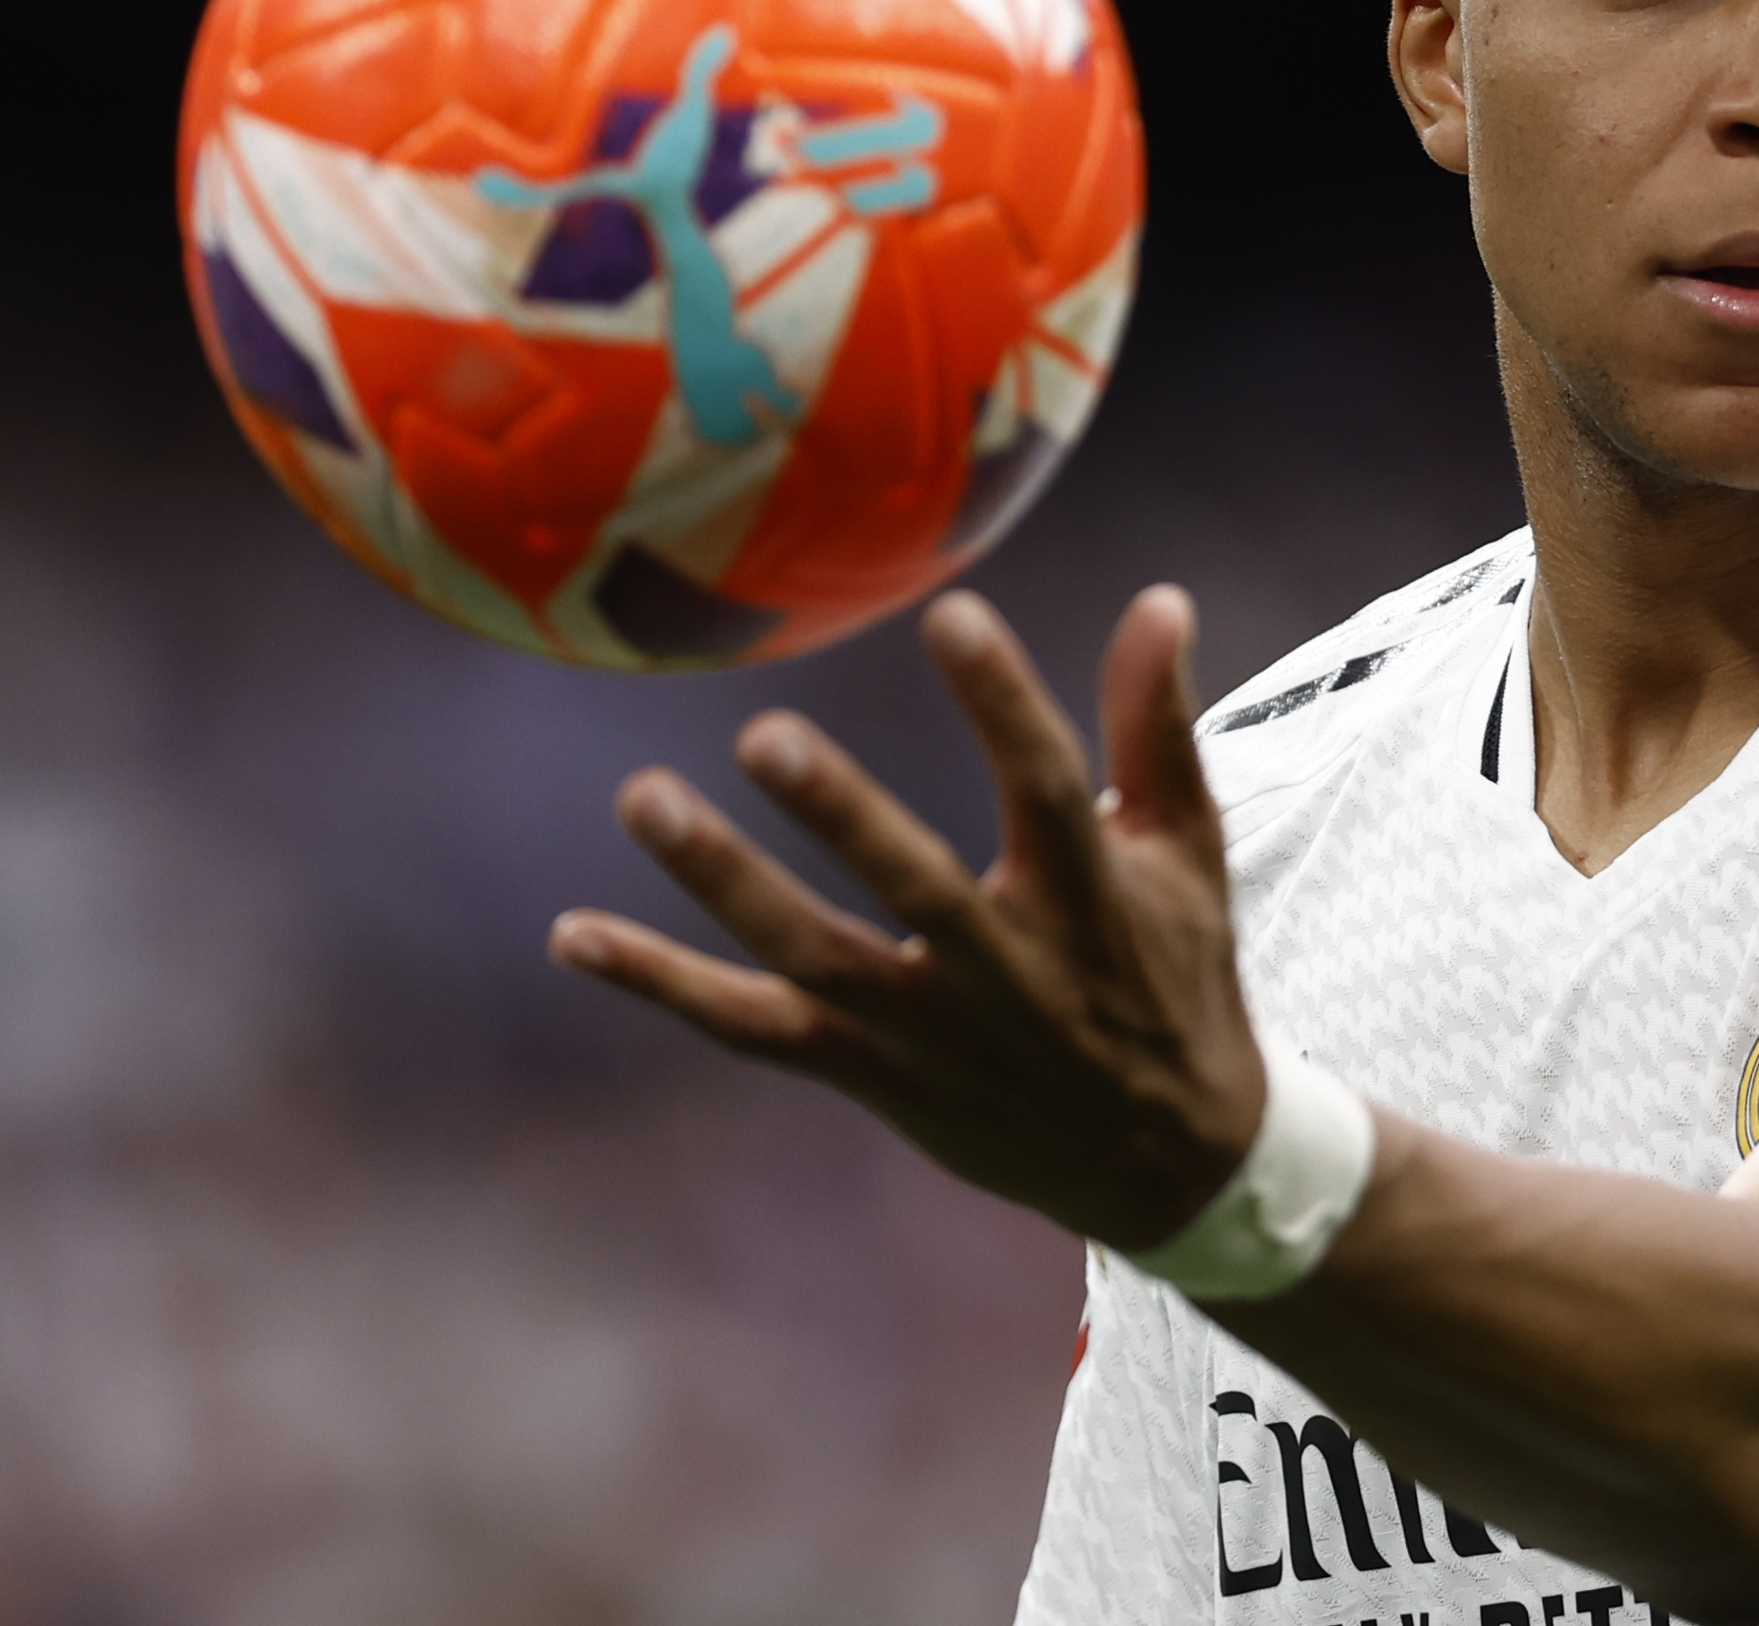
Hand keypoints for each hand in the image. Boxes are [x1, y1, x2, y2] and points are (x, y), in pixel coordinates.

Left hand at [547, 585, 1266, 1249]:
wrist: (1166, 1162)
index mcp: (1089, 897)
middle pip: (915, 888)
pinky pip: (755, 1029)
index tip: (952, 616)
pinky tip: (573, 934)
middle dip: (843, 815)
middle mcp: (1006, 970)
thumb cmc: (1174, 973)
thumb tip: (1159, 596)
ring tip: (644, 798)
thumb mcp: (1186, 851)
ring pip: (814, 960)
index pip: (1047, 787)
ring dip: (725, 884)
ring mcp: (930, 1032)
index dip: (1003, 703)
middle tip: (765, 733)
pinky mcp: (874, 1075)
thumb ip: (1157, 725)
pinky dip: (664, 985)